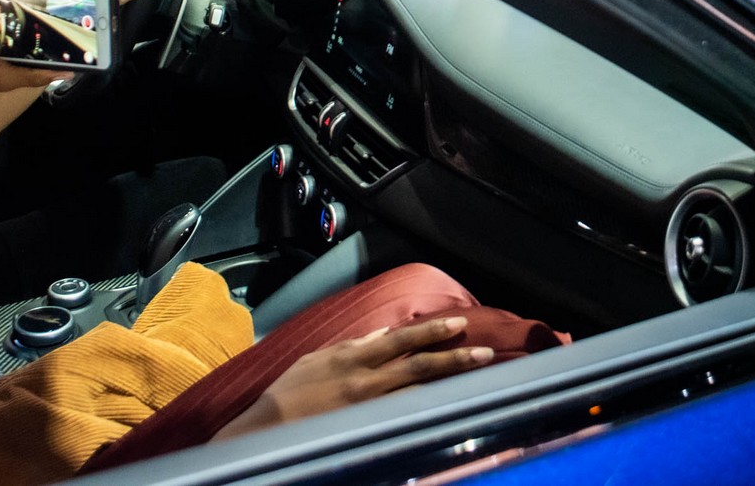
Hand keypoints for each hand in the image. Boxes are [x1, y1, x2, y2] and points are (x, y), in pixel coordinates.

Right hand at [214, 318, 493, 439]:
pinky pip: (403, 417)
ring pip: (418, 394)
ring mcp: (369, 410)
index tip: (459, 323)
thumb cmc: (290, 392)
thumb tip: (385, 333)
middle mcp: (366, 383)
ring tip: (477, 377)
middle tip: (485, 352)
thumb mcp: (318, 358)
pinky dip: (427, 409)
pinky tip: (449, 407)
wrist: (268, 431)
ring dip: (449, 384)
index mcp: (353, 359)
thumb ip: (355, 346)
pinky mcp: (367, 430)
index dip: (432, 331)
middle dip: (454, 358)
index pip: (402, 340)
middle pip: (419, 367)